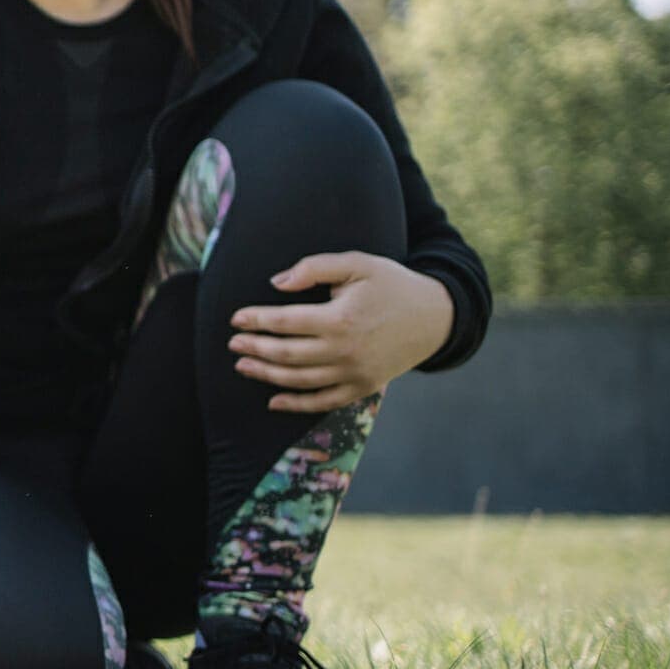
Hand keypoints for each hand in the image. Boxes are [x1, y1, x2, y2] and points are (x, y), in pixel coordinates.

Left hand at [227, 252, 454, 412]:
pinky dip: (296, 404)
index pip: (285, 322)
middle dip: (255, 348)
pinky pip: (323, 402)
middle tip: (232, 343)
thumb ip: (314, 269)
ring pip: (299, 380)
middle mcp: (345, 351)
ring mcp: (354, 374)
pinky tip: (273, 401)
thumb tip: (276, 283)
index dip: (256, 320)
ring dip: (267, 375)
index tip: (236, 319)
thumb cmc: (393, 285)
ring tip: (243, 365)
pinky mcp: (363, 388)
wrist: (437, 317)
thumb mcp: (357, 264)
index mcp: (340, 318)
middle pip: (287, 354)